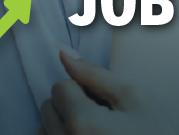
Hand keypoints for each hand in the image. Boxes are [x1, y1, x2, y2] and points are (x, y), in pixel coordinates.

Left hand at [39, 47, 175, 134]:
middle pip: (48, 107)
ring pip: (44, 129)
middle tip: (102, 116)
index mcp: (81, 122)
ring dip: (64, 124)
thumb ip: (95, 73)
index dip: (83, 87)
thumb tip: (63, 52)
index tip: (104, 100)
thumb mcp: (134, 99)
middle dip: (70, 105)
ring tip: (95, 131)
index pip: (60, 86)